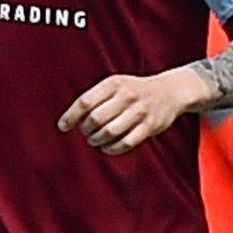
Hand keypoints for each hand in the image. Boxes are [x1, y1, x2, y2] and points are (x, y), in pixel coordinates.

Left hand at [57, 69, 202, 154]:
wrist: (170, 91)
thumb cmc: (134, 90)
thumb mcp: (115, 84)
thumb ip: (95, 97)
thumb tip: (71, 119)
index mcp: (113, 84)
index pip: (85, 102)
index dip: (71, 116)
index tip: (63, 126)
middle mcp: (127, 96)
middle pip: (95, 119)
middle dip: (85, 130)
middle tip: (85, 133)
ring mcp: (140, 111)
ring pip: (110, 132)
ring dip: (97, 140)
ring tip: (94, 140)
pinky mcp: (150, 126)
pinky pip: (126, 143)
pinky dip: (112, 148)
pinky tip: (106, 147)